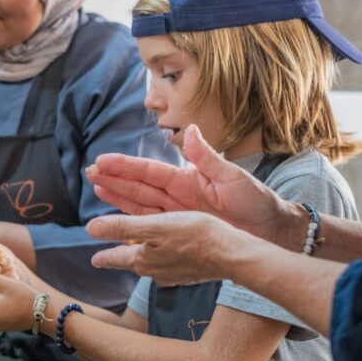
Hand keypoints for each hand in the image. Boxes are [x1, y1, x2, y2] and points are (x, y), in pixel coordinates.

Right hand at [85, 124, 299, 245]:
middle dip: (114, 178)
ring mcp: (177, 213)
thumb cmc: (257, 201)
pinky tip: (116, 217)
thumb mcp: (233, 176)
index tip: (102, 160)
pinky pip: (150, 224)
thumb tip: (188, 130)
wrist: (271, 231)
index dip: (125, 166)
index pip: (148, 170)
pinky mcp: (180, 230)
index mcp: (186, 178)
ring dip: (117, 196)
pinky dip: (132, 219)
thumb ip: (206, 156)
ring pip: (139, 204)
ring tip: (95, 186)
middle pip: (138, 186)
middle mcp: (177, 195)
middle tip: (89, 172)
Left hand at [86, 211, 263, 284]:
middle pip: (132, 262)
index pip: (116, 258)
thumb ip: (122, 227)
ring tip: (134, 253)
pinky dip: (162, 257)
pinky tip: (167, 256)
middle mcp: (156, 271)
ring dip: (140, 256)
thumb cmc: (196, 236)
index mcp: (143, 260)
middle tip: (106, 257)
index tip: (93, 261)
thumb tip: (89, 229)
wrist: (235, 255)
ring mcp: (176, 273)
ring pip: (150, 263)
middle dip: (119, 255)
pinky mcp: (193, 271)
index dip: (103, 256)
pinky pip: (169, 263)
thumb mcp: (154, 226)